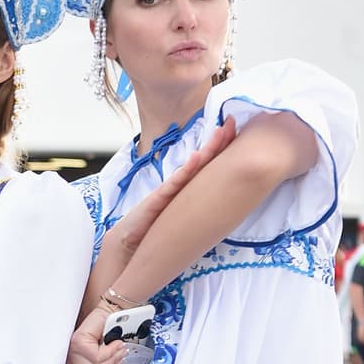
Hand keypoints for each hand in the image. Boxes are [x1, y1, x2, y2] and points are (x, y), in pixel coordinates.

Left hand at [67, 316, 128, 363]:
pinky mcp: (78, 342)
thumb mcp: (107, 362)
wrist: (111, 315)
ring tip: (118, 351)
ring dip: (112, 361)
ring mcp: (73, 352)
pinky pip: (97, 357)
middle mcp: (71, 362)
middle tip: (117, 360)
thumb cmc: (109, 338)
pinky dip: (111, 351)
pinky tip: (115, 344)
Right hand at [95, 118, 236, 278]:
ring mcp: (168, 190)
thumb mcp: (181, 215)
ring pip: (192, 167)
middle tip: (233, 121)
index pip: (208, 164)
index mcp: (187, 188)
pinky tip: (197, 158)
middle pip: (203, 159)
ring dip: (207, 149)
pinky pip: (174, 183)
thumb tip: (221, 203)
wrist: (128, 242)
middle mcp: (179, 185)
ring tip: (221, 133)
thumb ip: (196, 206)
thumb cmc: (154, 228)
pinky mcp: (157, 199)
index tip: (236, 131)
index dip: (222, 148)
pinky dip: (186, 171)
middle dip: (218, 140)